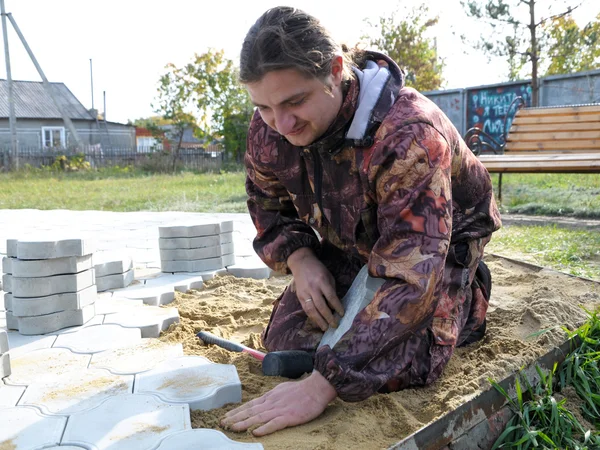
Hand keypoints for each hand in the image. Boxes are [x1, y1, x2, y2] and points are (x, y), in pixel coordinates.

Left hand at [221, 370, 336, 435]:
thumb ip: (271, 398)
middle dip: (235, 417)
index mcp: (269, 397)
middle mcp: (271, 403)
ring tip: (232, 428)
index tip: (226, 416)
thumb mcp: (281, 390)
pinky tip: (256, 432)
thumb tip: (261, 402)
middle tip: (222, 423)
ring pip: (258, 417)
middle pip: (250, 411)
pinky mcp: (289, 416)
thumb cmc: (300, 390)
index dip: (237, 411)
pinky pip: (275, 423)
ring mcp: (279, 409)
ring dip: (244, 423)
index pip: (249, 405)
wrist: (315, 388)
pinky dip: (265, 428)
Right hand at [287, 248, 343, 330]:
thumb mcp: (328, 276)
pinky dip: (312, 316)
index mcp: (322, 281)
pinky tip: (317, 321)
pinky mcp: (299, 296)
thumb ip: (331, 290)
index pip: (331, 297)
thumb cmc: (318, 269)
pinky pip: (305, 309)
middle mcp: (312, 288)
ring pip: (311, 310)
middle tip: (334, 325)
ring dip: (319, 320)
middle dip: (328, 317)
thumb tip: (335, 305)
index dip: (337, 307)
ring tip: (325, 328)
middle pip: (321, 306)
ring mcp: (304, 293)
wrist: (301, 263)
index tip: (342, 314)